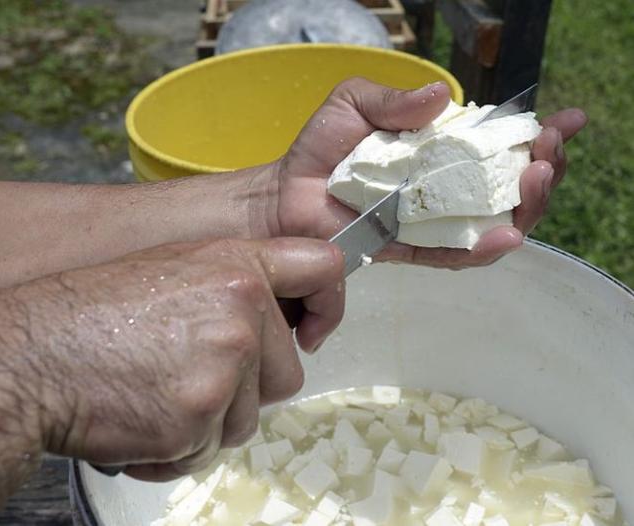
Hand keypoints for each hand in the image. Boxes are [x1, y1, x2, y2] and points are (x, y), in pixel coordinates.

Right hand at [0, 238, 342, 522]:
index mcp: (237, 265)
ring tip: (158, 392)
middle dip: (247, 386)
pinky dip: (181, 446)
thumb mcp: (172, 271)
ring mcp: (225, 365)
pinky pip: (211, 448)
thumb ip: (232, 286)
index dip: (327, 301)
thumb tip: (272, 322)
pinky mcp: (201, 416)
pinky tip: (144, 418)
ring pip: (250, 417)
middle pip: (289, 372)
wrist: (29, 358)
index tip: (314, 327)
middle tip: (188, 374)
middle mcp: (242, 310)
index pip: (322, 266)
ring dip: (211, 419)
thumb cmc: (92, 313)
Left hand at [270, 77, 587, 268]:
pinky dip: (483, 248)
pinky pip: (454, 255)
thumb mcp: (355, 103)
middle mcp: (443, 188)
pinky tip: (507, 235)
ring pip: (493, 222)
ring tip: (540, 180)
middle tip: (550, 153)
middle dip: (540, 169)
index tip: (565, 122)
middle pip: (507, 186)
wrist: (288, 193)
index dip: (536, 135)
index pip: (497, 144)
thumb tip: (442, 96)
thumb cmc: (321, 149)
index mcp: (438, 151)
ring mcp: (431, 221)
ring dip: (525, 206)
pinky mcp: (412, 250)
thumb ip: (393, 99)